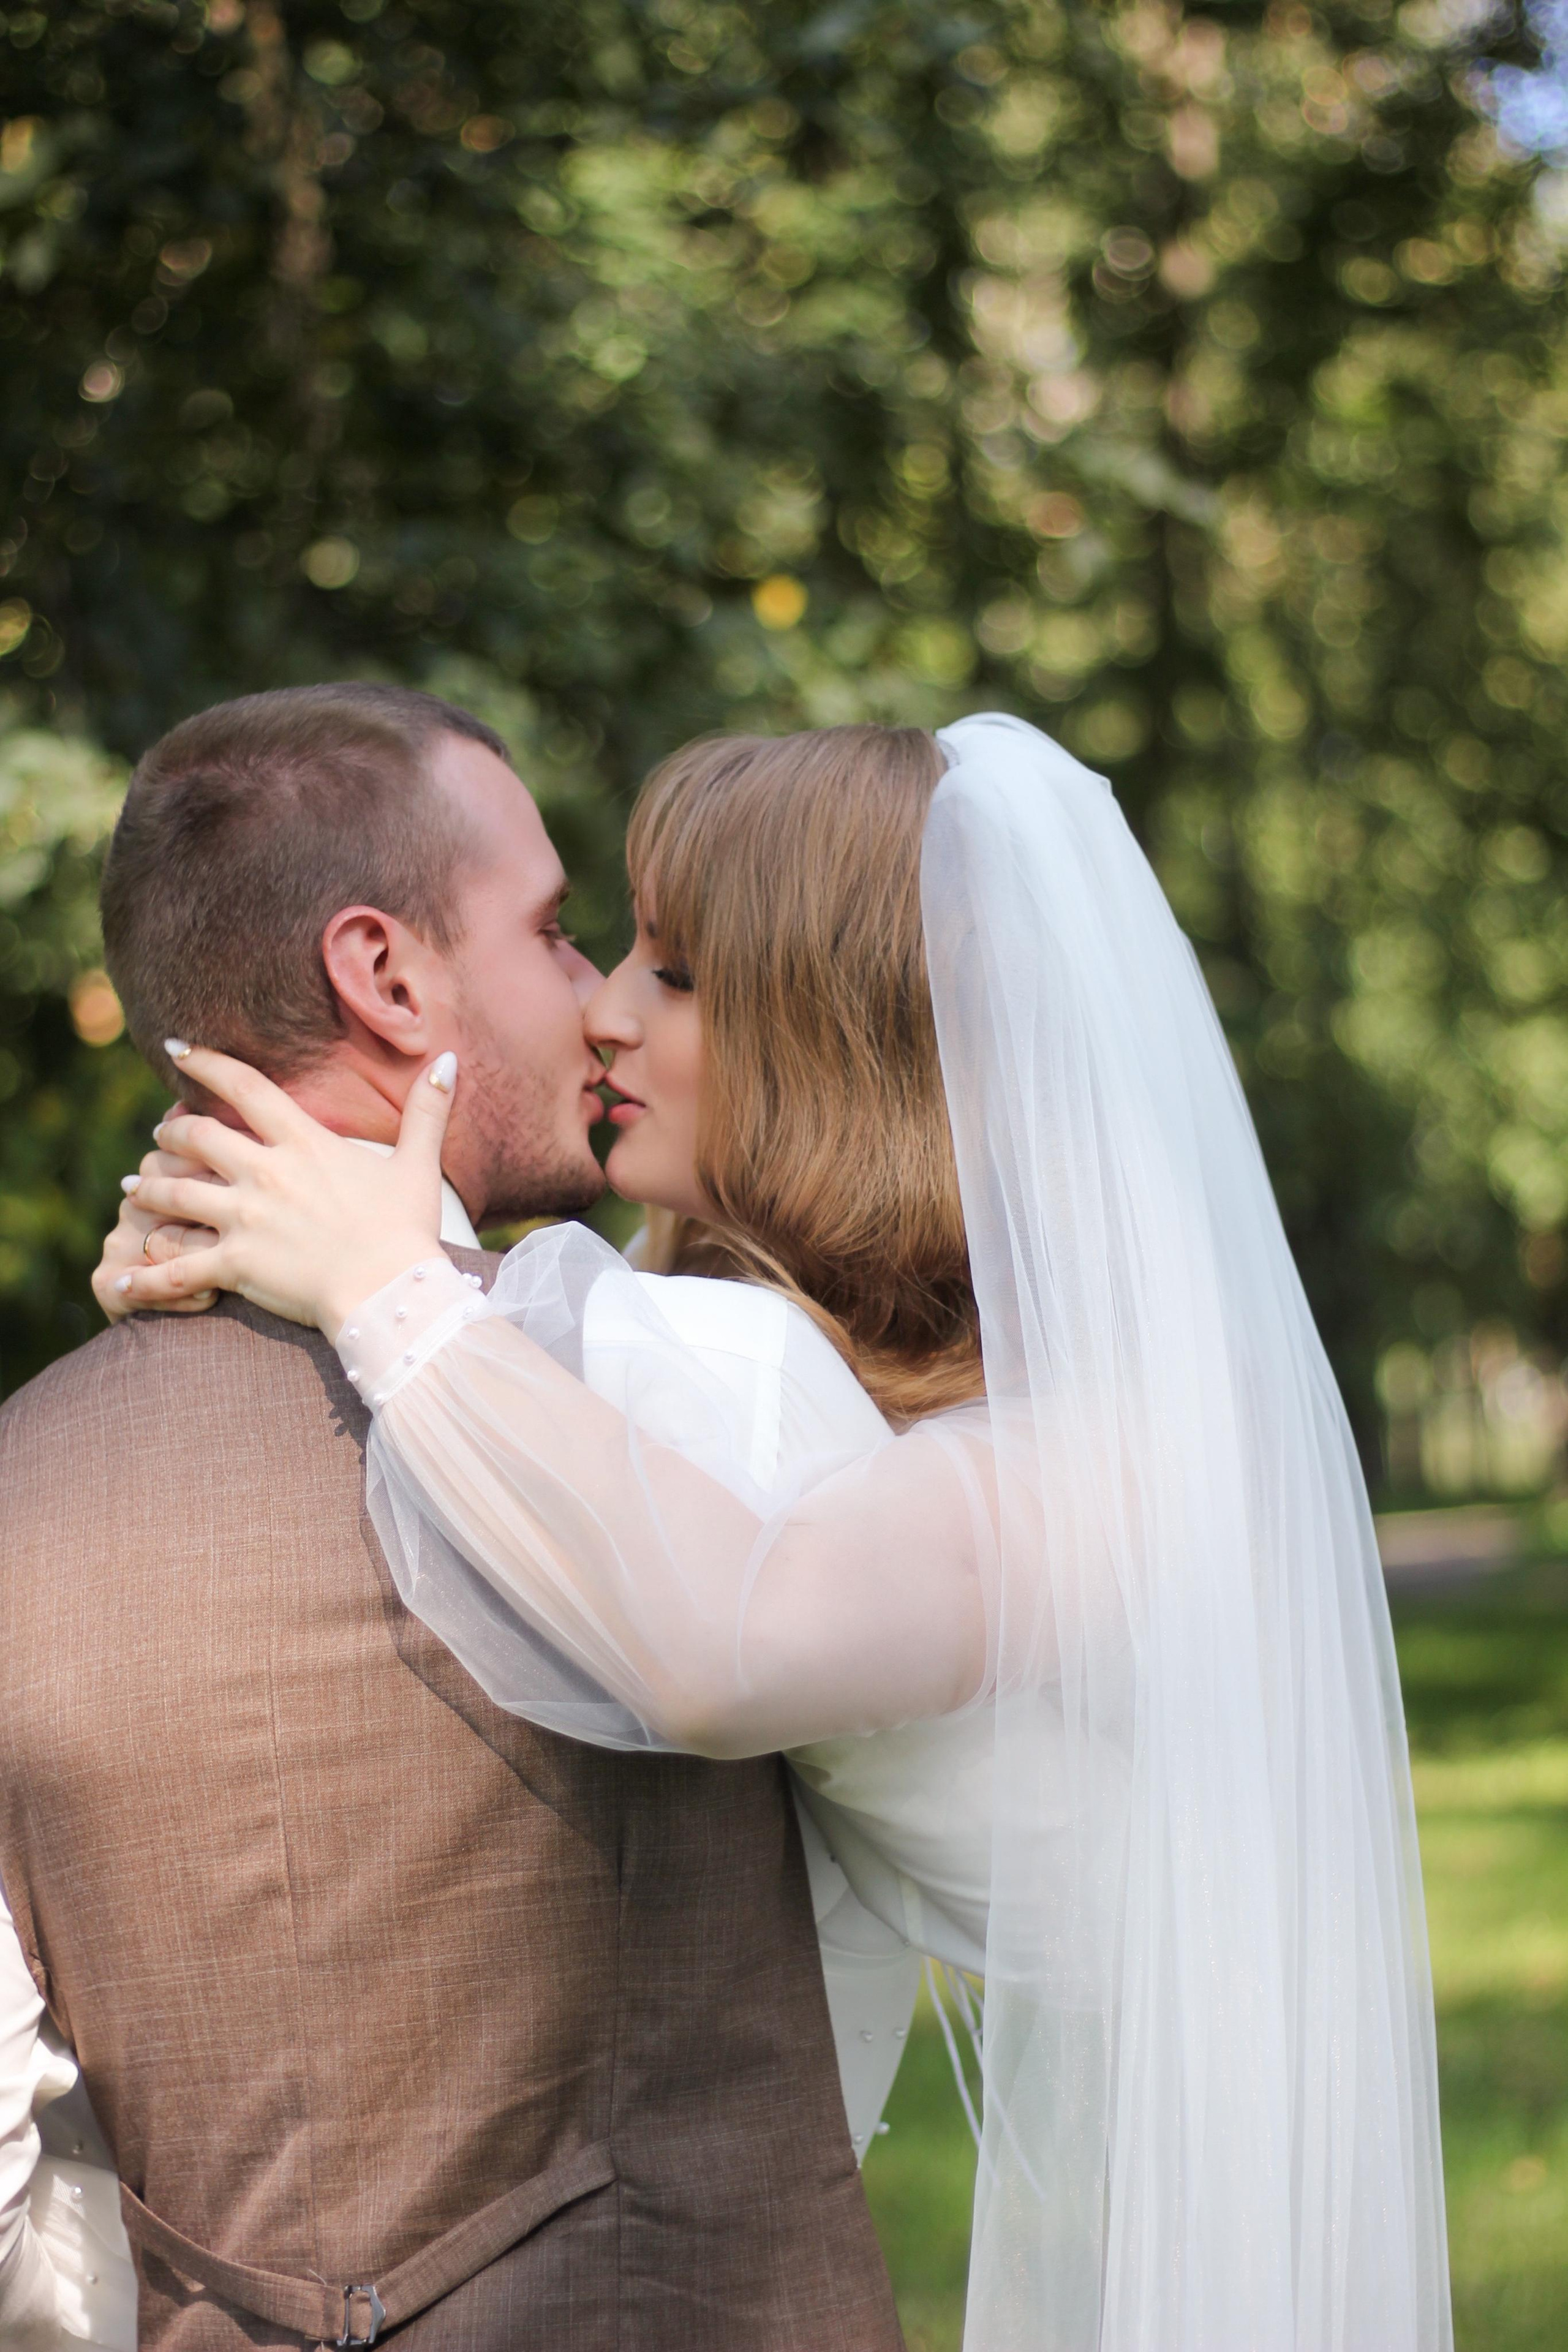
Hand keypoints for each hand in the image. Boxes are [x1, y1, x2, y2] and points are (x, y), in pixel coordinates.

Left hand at [105, 1043, 458, 1339]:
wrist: (392, 1293)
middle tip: (158, 1136)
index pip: (243, 1087)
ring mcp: (244, 1218)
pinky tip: (117, 1280)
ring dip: (145, 1188)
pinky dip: (141, 1276)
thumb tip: (449, 1061)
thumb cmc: (406, 1232)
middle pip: (194, 1136)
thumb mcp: (418, 1166)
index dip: (205, 1063)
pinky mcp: (234, 1264)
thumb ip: (428, 1111)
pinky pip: (173, 1269)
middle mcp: (264, 1173)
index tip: (177, 1049)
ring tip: (130, 1190)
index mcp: (304, 1143)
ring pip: (170, 1192)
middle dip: (169, 1133)